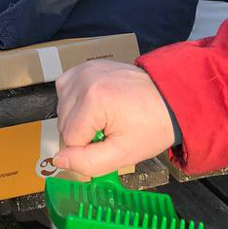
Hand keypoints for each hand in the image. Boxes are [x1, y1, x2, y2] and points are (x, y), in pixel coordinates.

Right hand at [53, 60, 175, 176]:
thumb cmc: (151, 126)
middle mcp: (83, 80)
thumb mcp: (123, 154)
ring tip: (106, 116)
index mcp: (93, 100)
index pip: (69, 138)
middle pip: (63, 122)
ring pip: (62, 108)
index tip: (112, 140)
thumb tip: (57, 160)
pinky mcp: (84, 66)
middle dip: (84, 132)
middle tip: (111, 129)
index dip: (89, 147)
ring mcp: (83, 70)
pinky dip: (76, 101)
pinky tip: (96, 105)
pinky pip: (65, 90)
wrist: (170, 99)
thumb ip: (88, 162)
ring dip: (79, 118)